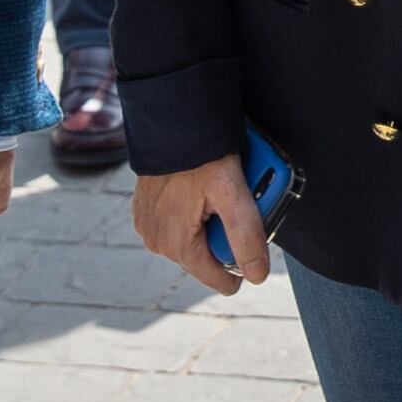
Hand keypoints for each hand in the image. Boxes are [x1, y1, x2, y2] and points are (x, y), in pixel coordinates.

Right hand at [133, 154, 269, 294]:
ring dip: (207, 224)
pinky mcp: (144, 212)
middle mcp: (157, 243)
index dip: (242, 264)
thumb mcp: (232, 192)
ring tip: (216, 193)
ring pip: (192, 241)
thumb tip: (257, 276)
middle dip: (224, 236)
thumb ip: (246, 235)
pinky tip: (199, 192)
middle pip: (206, 257)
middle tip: (235, 202)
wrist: (171, 122)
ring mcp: (148, 228)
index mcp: (177, 245)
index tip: (251, 237)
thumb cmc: (202, 155)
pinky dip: (191, 214)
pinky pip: (176, 225)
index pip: (219, 280)